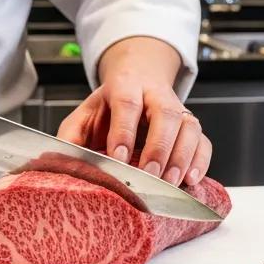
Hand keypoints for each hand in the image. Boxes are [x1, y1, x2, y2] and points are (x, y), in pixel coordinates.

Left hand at [56, 37, 211, 187]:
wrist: (137, 82)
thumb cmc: (108, 108)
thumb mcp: (82, 117)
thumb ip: (70, 138)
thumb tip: (60, 164)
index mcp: (125, 86)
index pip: (127, 103)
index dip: (124, 130)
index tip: (119, 157)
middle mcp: (155, 95)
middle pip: (165, 114)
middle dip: (158, 147)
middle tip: (149, 175)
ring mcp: (177, 108)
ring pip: (189, 126)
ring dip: (182, 156)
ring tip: (171, 182)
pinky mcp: (190, 126)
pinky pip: (203, 141)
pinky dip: (201, 160)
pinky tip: (191, 179)